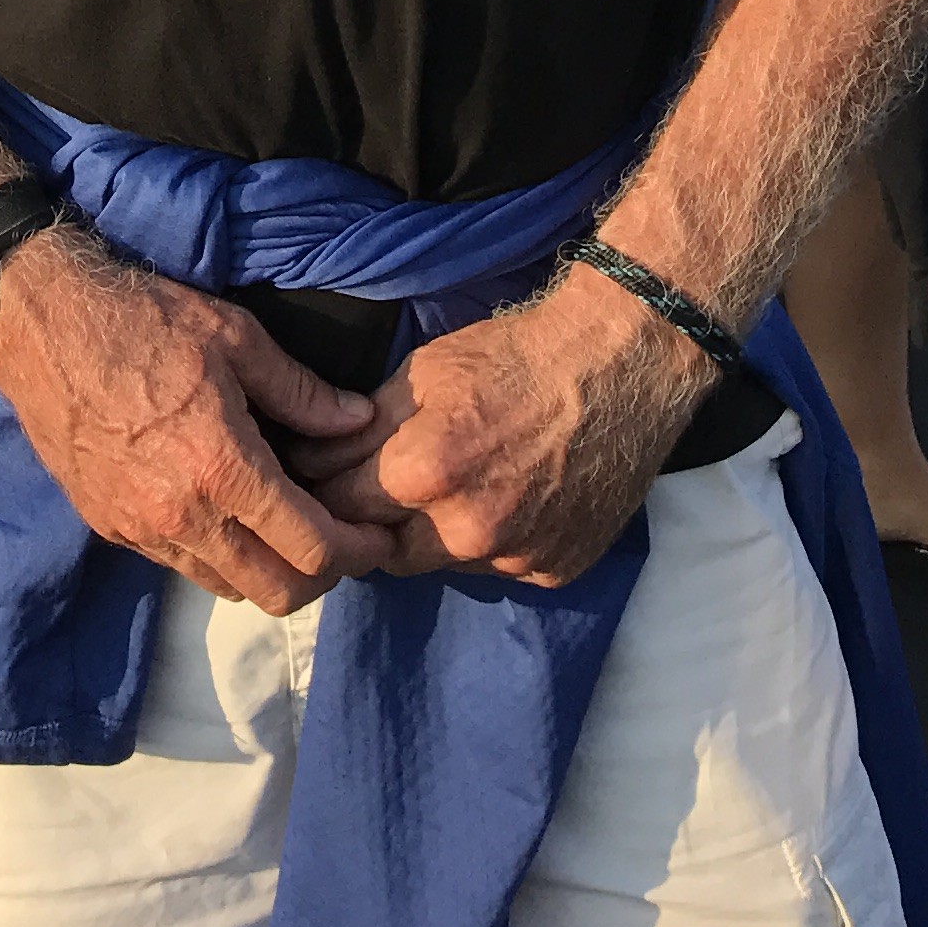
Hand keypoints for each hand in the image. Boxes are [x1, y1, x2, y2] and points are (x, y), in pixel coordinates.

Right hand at [0, 227, 392, 614]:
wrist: (39, 323)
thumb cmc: (141, 318)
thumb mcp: (235, 337)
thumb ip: (302, 391)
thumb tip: (360, 422)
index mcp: (223, 468)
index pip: (313, 549)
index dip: (358, 550)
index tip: (378, 535)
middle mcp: (183, 516)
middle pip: (276, 593)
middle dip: (322, 577)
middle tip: (339, 540)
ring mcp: (141, 529)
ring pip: (228, 588)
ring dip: (267, 571)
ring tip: (284, 526)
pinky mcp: (109, 527)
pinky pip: (181, 566)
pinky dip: (217, 556)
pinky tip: (224, 511)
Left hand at [282, 271, 712, 585]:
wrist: (617, 366)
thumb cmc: (514, 356)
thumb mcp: (421, 373)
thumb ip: (362, 429)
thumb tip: (310, 461)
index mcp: (423, 473)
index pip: (338, 506)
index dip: (324, 488)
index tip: (320, 478)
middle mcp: (467, 530)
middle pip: (383, 550)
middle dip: (371, 522)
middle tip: (377, 490)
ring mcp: (516, 557)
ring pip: (439, 565)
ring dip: (428, 537)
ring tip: (441, 493)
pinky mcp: (555, 570)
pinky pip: (498, 568)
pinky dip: (489, 544)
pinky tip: (500, 502)